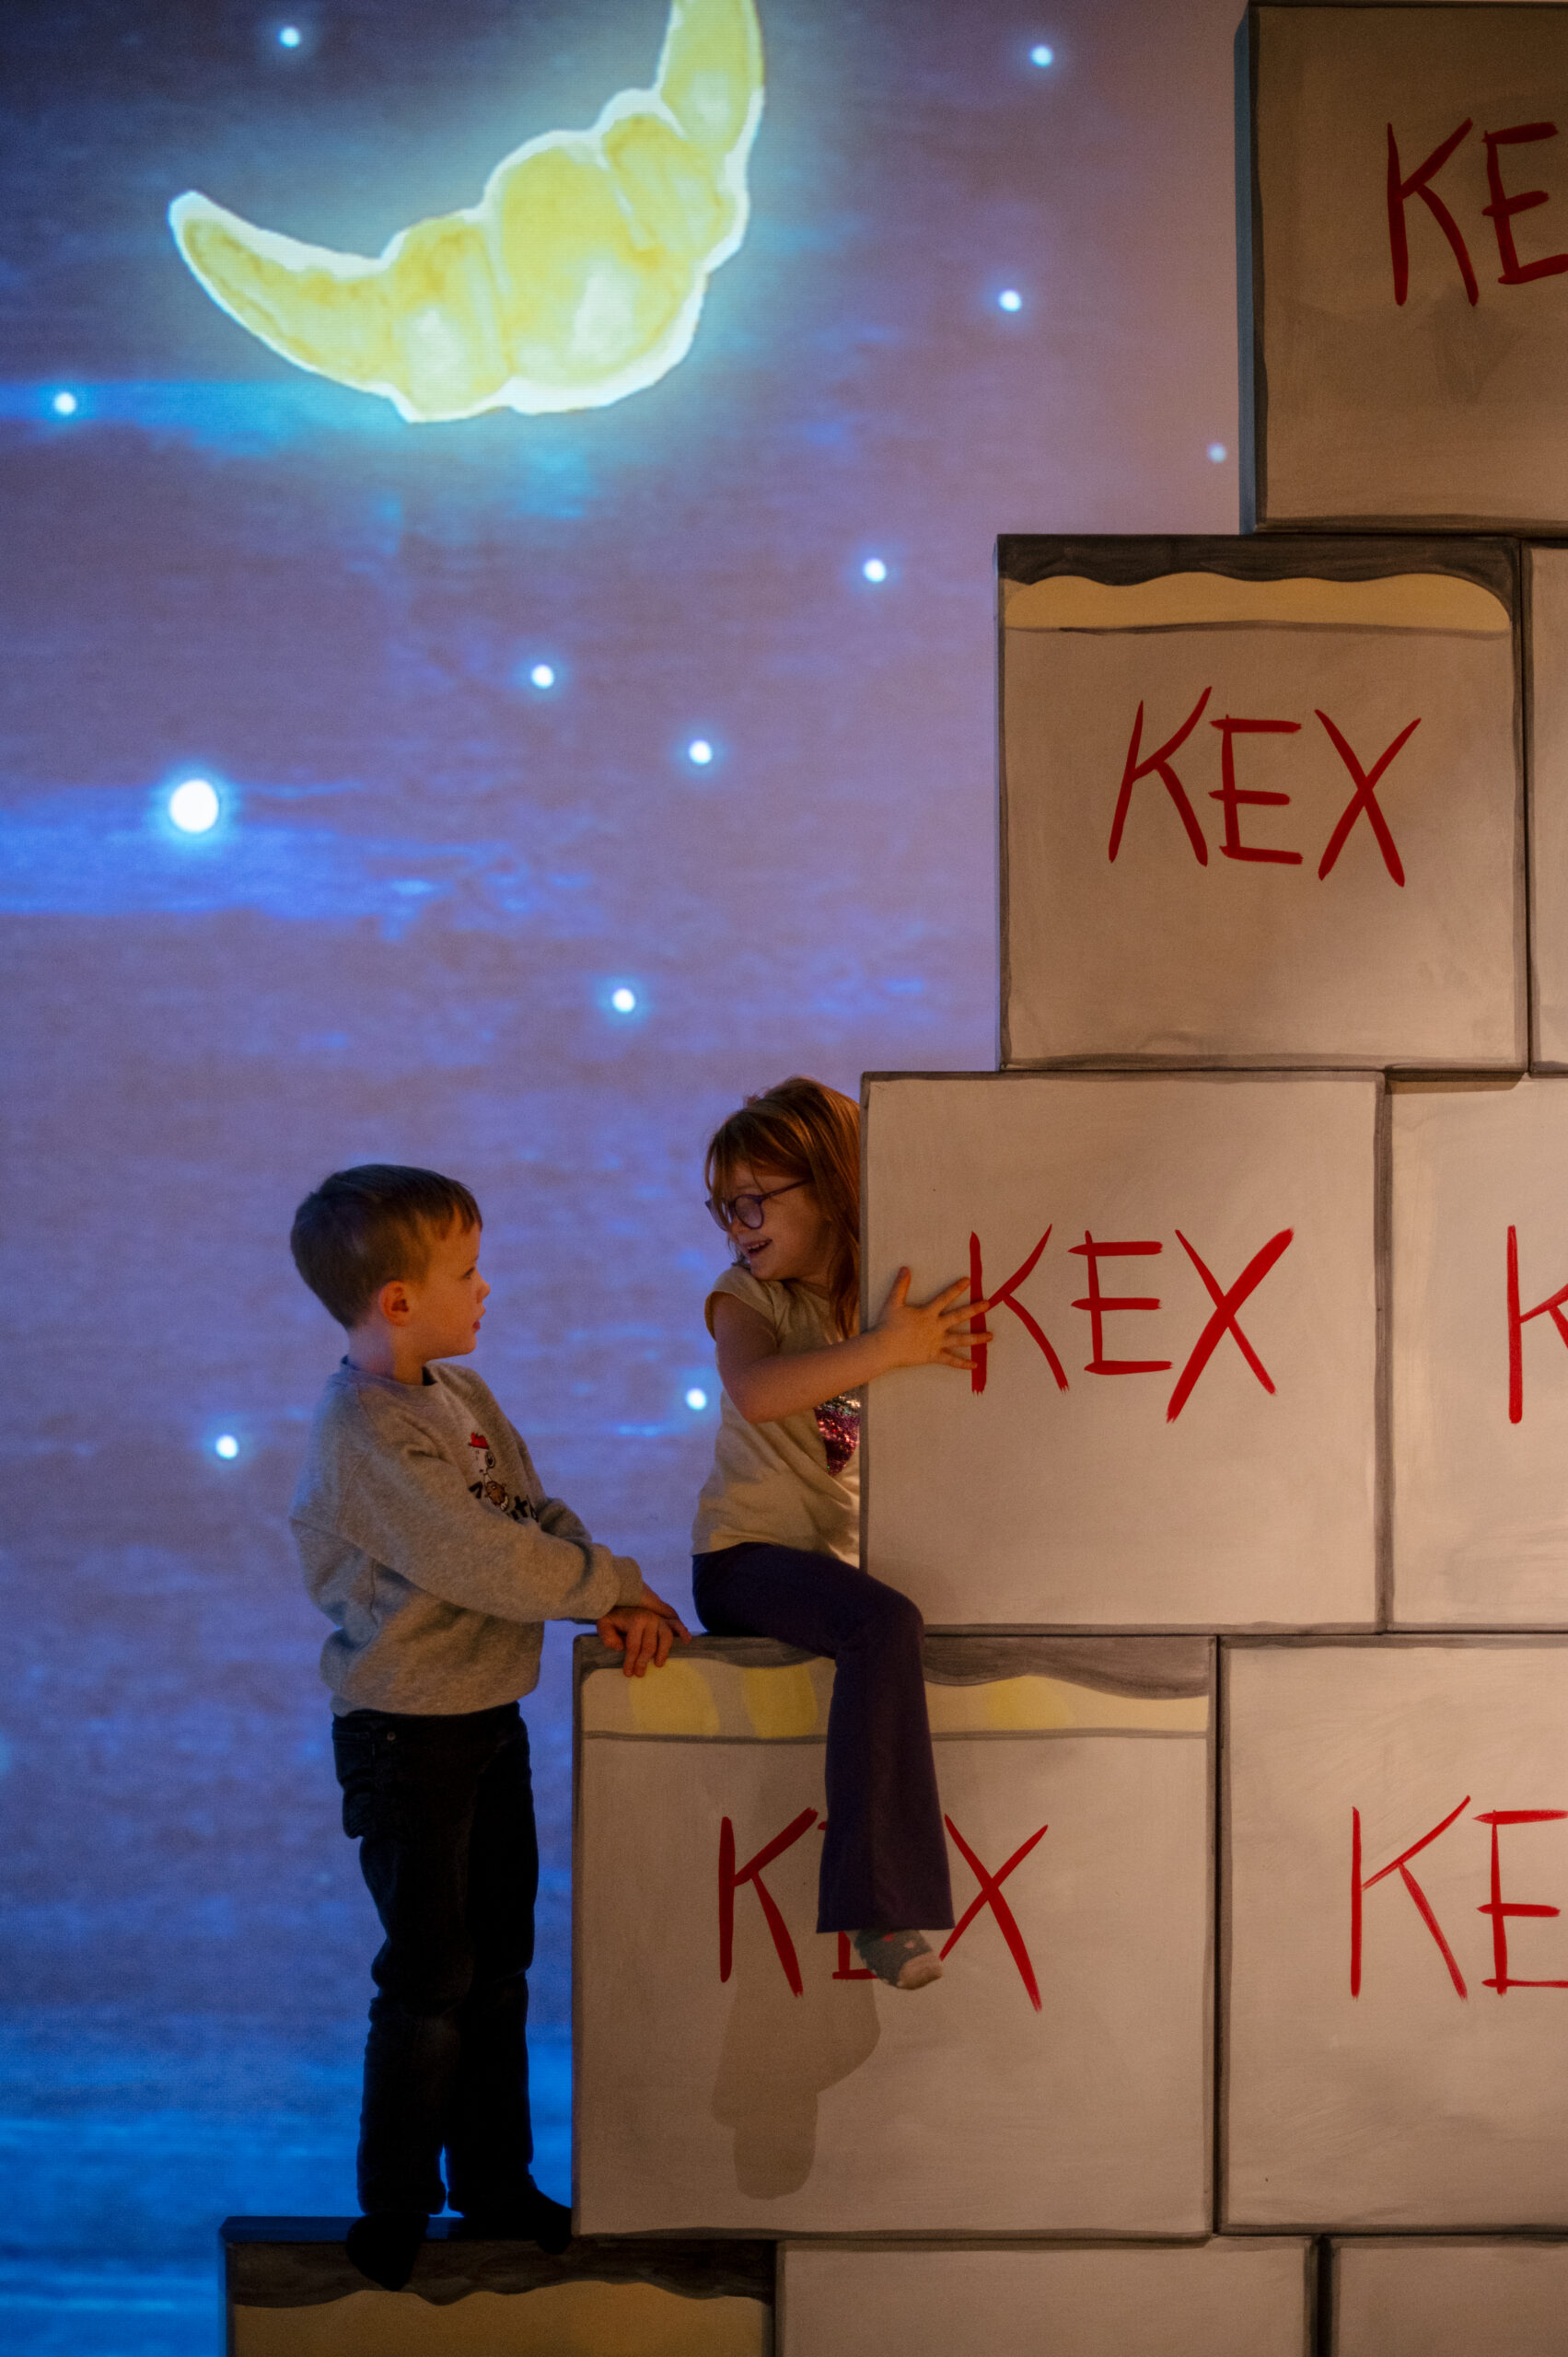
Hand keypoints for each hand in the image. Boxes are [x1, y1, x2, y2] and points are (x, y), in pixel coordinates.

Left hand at [596, 1586, 692, 1676]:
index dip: (631, 1661)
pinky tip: (687, 1641)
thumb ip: (607, 1635)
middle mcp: (650, 1618)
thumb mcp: (604, 1624)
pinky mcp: (665, 1620)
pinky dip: (682, 1632)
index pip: (634, 1646)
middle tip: (639, 1674)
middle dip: (643, 1662)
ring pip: (666, 1638)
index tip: (628, 1673)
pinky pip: (676, 1625)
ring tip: (658, 1664)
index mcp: (635, 1620)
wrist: (621, 1600)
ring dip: (663, 1652)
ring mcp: (659, 1619)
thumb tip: (619, 1647)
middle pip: (649, 1646)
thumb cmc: (614, 1617)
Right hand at [871, 1269, 993, 1372]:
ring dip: (977, 1338)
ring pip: (961, 1340)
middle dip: (974, 1310)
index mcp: (927, 1314)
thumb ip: (900, 1285)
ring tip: (991, 1336)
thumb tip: (905, 1268)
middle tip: (988, 1304)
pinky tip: (975, 1364)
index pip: (945, 1298)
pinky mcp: (933, 1356)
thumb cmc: (887, 1325)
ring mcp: (936, 1343)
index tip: (969, 1281)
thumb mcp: (893, 1302)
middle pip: (959, 1317)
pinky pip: (951, 1361)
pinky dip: (963, 1364)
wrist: (884, 1348)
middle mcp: (936, 1327)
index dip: (957, 1289)